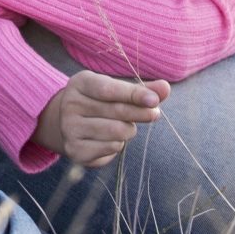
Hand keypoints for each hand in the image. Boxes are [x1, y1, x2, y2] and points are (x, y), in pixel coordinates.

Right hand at [34, 70, 170, 166]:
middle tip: (155, 114)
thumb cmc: (100, 102)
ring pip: (116, 131)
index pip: (109, 89)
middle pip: (116, 111)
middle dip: (141, 113)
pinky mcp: (75, 150)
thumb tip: (165, 88)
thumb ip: (141, 90)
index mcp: (80, 83)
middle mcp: (70, 104)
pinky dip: (118, 144)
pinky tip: (111, 139)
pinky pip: (111, 148)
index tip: (154, 100)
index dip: (134, 94)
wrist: (70, 124)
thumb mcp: (116, 90)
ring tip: (125, 126)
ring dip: (129, 130)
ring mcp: (70, 128)